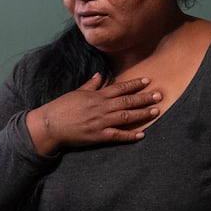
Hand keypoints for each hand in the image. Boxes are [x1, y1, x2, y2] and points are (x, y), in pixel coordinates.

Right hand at [27, 74, 161, 154]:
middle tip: (159, 95)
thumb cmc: (62, 107)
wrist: (50, 125)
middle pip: (128, 101)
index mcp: (97, 96)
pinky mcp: (98, 136)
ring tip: (156, 111)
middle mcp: (102, 107)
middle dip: (145, 98)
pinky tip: (142, 134)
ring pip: (126, 116)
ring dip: (142, 114)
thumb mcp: (77, 92)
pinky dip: (130, 135)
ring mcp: (101, 122)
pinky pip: (118, 135)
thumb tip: (101, 75)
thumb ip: (92, 84)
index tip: (148, 81)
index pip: (120, 88)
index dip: (135, 84)